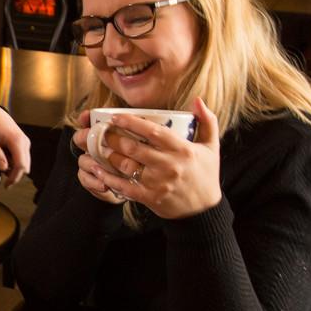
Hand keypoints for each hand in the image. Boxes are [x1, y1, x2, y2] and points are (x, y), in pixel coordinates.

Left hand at [0, 106, 32, 185]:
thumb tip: (4, 169)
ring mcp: (24, 143)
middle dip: (14, 174)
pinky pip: (20, 158)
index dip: (14, 177)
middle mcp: (24, 142)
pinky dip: (12, 162)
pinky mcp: (22, 144)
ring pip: (23, 163)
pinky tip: (2, 156)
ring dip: (12, 168)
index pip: (21, 165)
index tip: (6, 185)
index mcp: (17, 140)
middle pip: (25, 167)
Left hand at [80, 100, 221, 219]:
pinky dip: (109, 178)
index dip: (130, 122)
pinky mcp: (150, 198)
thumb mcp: (212, 146)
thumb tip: (197, 99)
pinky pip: (125, 186)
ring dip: (109, 156)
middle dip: (113, 138)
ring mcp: (158, 182)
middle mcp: (169, 165)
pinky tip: (98, 171)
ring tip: (98, 148)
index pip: (152, 131)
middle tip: (102, 132)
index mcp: (182, 149)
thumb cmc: (206, 175)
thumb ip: (207, 121)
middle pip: (133, 147)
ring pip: (126, 165)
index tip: (115, 117)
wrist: (204, 211)